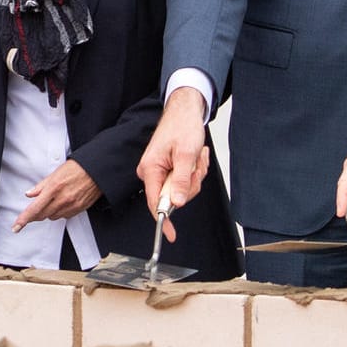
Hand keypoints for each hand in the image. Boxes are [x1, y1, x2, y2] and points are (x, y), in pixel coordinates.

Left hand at [13, 159, 100, 230]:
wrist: (97, 171)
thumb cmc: (78, 168)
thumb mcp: (56, 173)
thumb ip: (41, 186)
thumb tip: (29, 194)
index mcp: (54, 188)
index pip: (34, 208)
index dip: (24, 219)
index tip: (16, 226)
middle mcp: (62, 199)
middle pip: (42, 215)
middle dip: (35, 215)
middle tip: (33, 210)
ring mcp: (71, 206)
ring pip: (53, 217)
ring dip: (48, 212)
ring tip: (53, 200)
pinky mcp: (79, 209)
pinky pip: (64, 216)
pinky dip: (60, 212)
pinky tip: (63, 203)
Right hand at [138, 88, 210, 239]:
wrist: (184, 112)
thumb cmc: (182, 126)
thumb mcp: (186, 154)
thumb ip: (181, 180)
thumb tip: (177, 203)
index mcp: (151, 169)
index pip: (155, 202)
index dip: (164, 220)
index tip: (171, 234)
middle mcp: (151, 172)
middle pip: (174, 197)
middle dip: (190, 183)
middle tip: (195, 164)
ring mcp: (160, 172)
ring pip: (182, 189)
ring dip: (194, 174)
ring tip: (195, 156)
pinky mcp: (167, 170)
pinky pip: (184, 181)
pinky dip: (193, 171)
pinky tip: (194, 156)